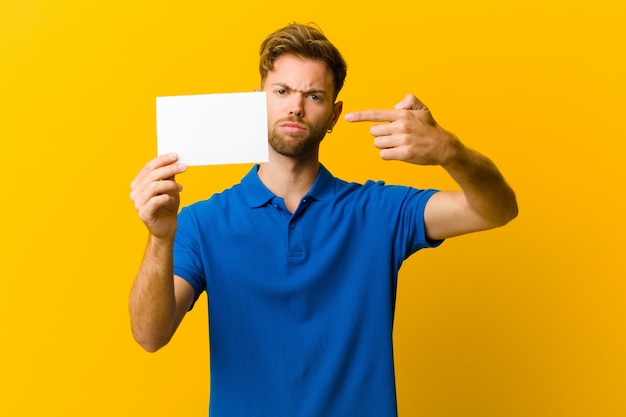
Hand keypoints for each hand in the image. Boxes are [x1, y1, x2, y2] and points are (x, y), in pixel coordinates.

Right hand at [130, 153, 186, 238]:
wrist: (167, 228)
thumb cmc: (167, 206)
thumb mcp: (169, 188)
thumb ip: (168, 176)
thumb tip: (174, 161)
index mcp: (138, 184)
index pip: (148, 168)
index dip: (162, 160)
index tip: (175, 156)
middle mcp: (135, 193)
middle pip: (152, 176)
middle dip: (169, 169)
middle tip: (183, 167)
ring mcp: (138, 204)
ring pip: (153, 187)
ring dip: (170, 184)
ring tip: (180, 187)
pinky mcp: (143, 214)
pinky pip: (155, 201)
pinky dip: (166, 197)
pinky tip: (172, 199)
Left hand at [344, 94, 458, 165]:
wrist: (443, 146)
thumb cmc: (429, 128)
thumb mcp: (423, 109)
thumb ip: (408, 101)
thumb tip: (395, 107)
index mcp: (402, 114)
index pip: (377, 114)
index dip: (360, 116)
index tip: (347, 117)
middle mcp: (401, 126)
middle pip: (374, 132)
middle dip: (382, 135)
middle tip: (395, 136)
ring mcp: (402, 140)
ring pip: (378, 144)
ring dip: (385, 145)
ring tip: (398, 144)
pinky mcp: (404, 153)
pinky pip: (384, 155)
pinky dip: (388, 155)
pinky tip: (399, 152)